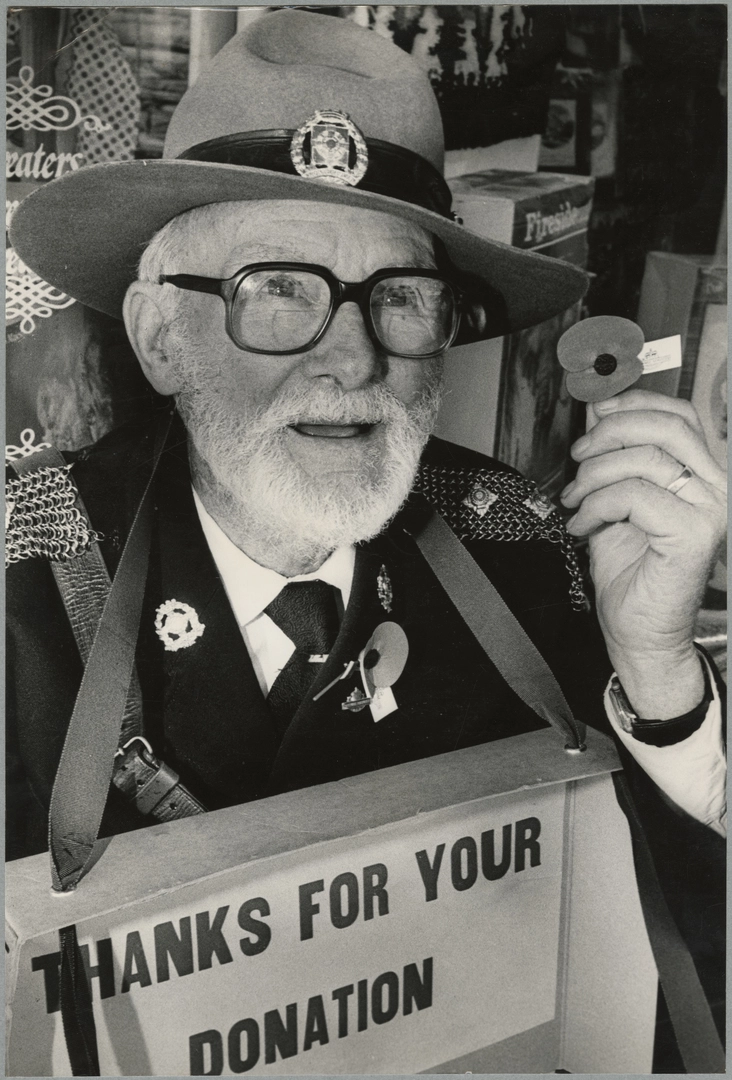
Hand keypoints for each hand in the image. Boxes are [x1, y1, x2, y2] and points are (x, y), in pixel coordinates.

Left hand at [560, 389, 726, 717]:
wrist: (638, 632)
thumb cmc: (630, 574)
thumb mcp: (610, 499)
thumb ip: (610, 455)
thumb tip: (597, 408)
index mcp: (700, 475)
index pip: (678, 415)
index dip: (633, 404)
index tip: (595, 413)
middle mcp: (714, 488)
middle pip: (665, 426)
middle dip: (610, 433)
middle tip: (579, 458)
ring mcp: (710, 510)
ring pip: (644, 460)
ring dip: (594, 476)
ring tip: (576, 502)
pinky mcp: (694, 534)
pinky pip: (635, 495)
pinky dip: (597, 506)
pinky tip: (583, 525)